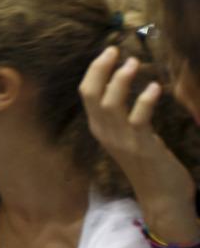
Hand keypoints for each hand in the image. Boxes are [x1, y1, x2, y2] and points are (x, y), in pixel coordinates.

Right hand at [79, 48, 194, 216]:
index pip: (86, 94)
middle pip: (92, 95)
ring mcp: (121, 139)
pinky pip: (138, 118)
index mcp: (100, 129)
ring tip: (132, 62)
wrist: (161, 197)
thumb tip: (128, 91)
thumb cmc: (149, 165)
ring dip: (120, 81)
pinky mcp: (141, 145)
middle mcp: (105, 132)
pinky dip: (145, 100)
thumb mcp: (129, 137)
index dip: (95, 71)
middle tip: (114, 50)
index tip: (108, 52)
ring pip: (110, 104)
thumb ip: (124, 118)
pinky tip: (155, 87)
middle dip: (100, 69)